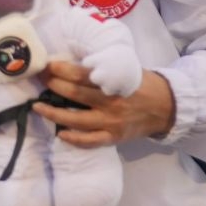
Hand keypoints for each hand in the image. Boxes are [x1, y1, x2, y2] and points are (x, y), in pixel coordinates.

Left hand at [35, 60, 174, 146]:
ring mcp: (111, 122)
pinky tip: (60, 134)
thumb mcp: (127, 71)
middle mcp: (111, 103)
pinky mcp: (113, 137)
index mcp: (114, 83)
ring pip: (77, 120)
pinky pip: (90, 141)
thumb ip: (105, 69)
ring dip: (54, 113)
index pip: (82, 75)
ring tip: (37, 107)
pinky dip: (74, 139)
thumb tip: (73, 64)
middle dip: (54, 86)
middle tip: (40, 80)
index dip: (62, 70)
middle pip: (75, 95)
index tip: (48, 66)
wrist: (167, 108)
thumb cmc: (144, 85)